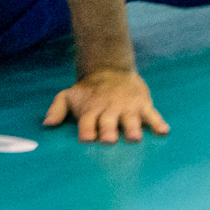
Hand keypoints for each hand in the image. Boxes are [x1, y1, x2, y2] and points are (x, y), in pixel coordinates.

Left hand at [43, 67, 166, 143]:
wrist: (111, 69)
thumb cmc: (89, 91)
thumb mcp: (69, 95)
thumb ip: (56, 109)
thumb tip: (46, 124)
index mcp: (91, 110)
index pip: (87, 122)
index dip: (87, 130)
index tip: (87, 139)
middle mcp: (109, 110)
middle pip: (108, 122)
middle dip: (108, 131)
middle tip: (109, 140)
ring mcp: (127, 108)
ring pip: (130, 120)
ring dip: (132, 128)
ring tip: (135, 137)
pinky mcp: (142, 105)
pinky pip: (152, 115)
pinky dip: (158, 123)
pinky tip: (163, 131)